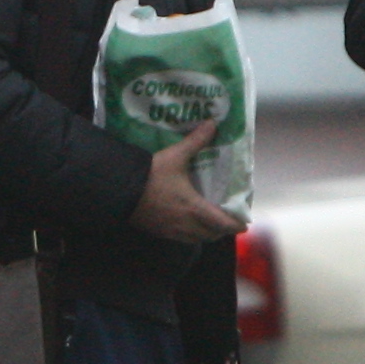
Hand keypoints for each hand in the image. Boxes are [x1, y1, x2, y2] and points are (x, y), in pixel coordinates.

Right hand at [127, 121, 242, 244]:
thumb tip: (213, 124)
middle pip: (212, 235)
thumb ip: (196, 141)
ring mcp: (172, 231)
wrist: (120, 189)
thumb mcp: (175, 155)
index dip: (236, 225)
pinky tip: (187, 222)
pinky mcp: (159, 232)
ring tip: (210, 221)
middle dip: (223, 229)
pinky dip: (191, 234)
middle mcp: (186, 225)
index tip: (244, 222)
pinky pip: (182, 239)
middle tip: (227, 219)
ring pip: (197, 239)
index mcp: (195, 208)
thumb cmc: (151, 175)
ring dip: (207, 233)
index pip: (223, 224)